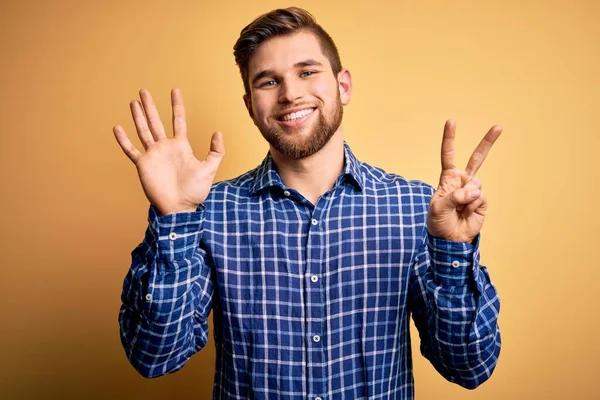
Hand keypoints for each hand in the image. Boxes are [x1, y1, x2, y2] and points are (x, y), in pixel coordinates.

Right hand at [113, 88, 224, 215]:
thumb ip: (216, 151)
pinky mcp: (143, 165)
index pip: (178, 120)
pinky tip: (118, 128)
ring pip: (143, 131)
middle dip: (150, 106)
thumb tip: (218, 132)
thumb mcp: (210, 168)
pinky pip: (131, 150)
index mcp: (181, 146)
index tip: (175, 90)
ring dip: (138, 117)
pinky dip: (124, 140)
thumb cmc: (195, 192)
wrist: (180, 208)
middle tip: (144, 90)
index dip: (177, 105)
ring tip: (134, 102)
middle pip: (156, 121)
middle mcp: (165, 147)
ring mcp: (153, 155)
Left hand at [426, 120, 501, 242]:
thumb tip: (472, 191)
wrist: (450, 240)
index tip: (451, 122)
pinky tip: (467, 213)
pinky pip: (480, 198)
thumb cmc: (439, 222)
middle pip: (477, 158)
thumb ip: (454, 196)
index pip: (449, 155)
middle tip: (499, 127)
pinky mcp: (482, 202)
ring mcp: (474, 191)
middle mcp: (462, 181)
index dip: (450, 139)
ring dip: (467, 198)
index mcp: (448, 178)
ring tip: (459, 210)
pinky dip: (473, 206)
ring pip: (476, 184)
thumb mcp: (438, 208)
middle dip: (488, 142)